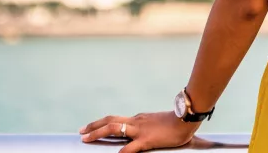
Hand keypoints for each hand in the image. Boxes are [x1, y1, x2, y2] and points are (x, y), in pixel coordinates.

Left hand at [80, 111, 199, 151]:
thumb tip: (141, 133)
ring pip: (114, 128)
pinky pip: (131, 146)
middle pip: (110, 121)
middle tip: (82, 131)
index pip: (117, 120)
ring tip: (87, 139)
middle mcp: (136, 121)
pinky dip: (122, 151)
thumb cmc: (175, 122)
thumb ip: (147, 127)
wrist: (186, 119)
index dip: (102, 123)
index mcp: (139, 118)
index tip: (92, 128)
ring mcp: (140, 130)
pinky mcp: (147, 140)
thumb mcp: (156, 122)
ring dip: (98, 132)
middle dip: (94, 126)